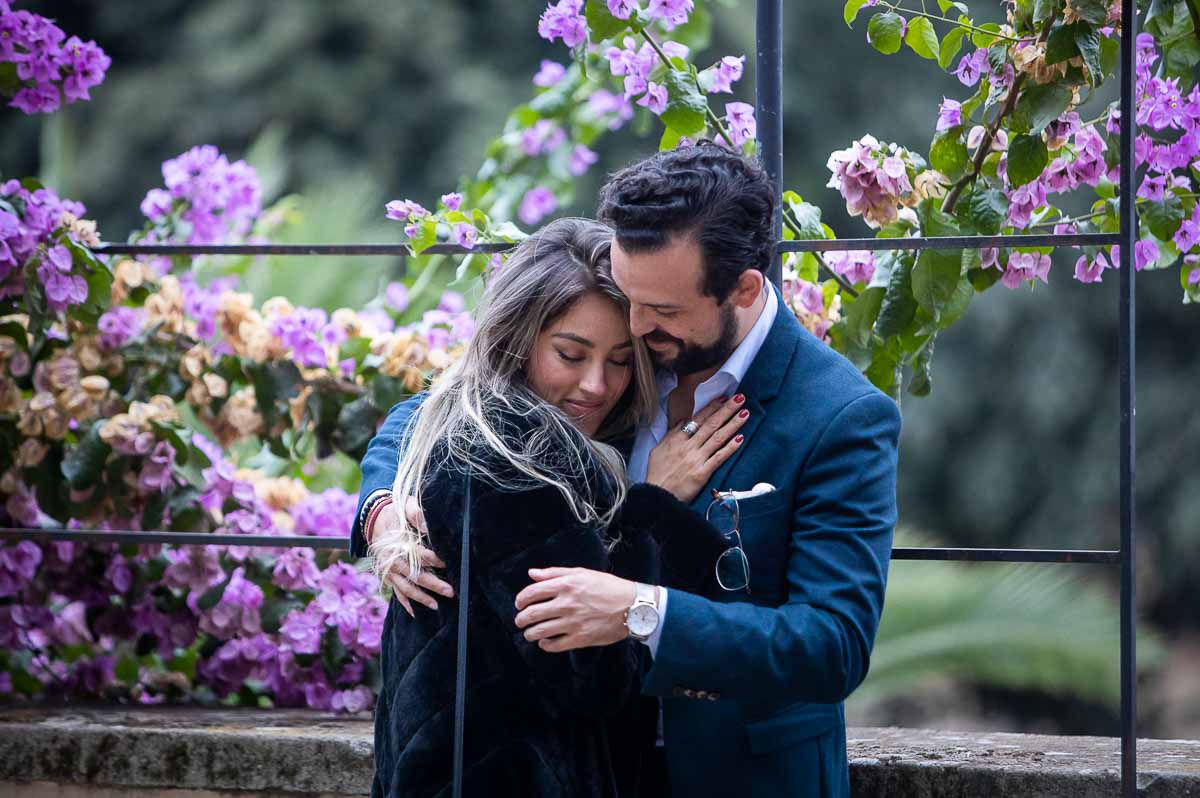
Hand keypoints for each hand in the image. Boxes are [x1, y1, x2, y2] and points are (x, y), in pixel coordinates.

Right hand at [373, 497, 453, 615]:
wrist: (374, 520)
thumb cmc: (396, 514)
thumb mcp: (405, 506)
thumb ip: (416, 514)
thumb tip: (428, 526)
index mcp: (397, 543)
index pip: (417, 554)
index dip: (433, 560)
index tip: (447, 563)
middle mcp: (391, 560)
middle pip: (414, 575)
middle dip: (433, 585)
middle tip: (450, 591)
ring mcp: (388, 571)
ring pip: (405, 588)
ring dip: (421, 598)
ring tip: (436, 606)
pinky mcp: (387, 577)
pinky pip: (397, 592)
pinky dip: (405, 603)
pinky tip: (416, 613)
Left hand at [513, 567, 637, 651]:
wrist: (632, 607)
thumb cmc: (609, 587)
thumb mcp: (582, 573)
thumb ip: (555, 573)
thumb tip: (532, 573)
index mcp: (566, 585)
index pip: (532, 592)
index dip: (521, 599)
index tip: (518, 604)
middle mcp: (566, 603)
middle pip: (532, 614)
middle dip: (521, 619)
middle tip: (520, 622)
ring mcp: (572, 622)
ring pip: (540, 631)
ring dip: (530, 634)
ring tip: (529, 634)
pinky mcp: (580, 638)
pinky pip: (555, 645)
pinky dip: (545, 645)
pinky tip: (545, 643)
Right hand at [646, 393, 748, 501]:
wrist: (657, 495)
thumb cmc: (657, 473)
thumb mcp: (659, 449)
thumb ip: (672, 434)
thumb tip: (681, 422)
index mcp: (676, 439)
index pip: (698, 419)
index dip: (712, 407)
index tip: (724, 398)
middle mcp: (687, 446)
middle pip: (711, 424)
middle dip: (727, 410)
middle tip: (740, 399)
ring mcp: (696, 459)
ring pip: (717, 437)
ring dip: (733, 424)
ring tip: (744, 413)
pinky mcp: (702, 472)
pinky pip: (719, 457)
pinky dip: (730, 447)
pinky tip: (741, 438)